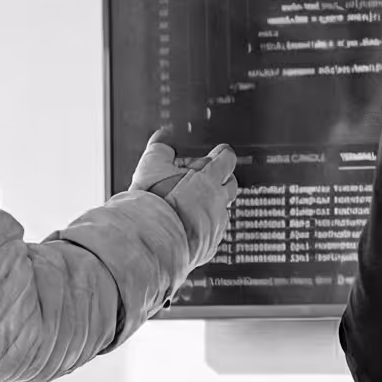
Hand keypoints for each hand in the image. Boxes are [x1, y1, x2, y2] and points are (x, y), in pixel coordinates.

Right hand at [126, 131, 236, 268]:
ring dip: (209, 207)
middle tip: (202, 181)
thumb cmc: (153, 201)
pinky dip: (202, 230)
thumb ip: (161, 148)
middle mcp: (219, 200)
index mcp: (210, 177)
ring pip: (221, 211)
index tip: (217, 154)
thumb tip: (164, 135)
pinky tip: (186, 229)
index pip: (227, 158)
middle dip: (220, 180)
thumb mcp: (151, 165)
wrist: (151, 240)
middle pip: (230, 184)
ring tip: (188, 208)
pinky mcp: (210, 246)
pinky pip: (212, 234)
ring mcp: (217, 224)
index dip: (221, 155)